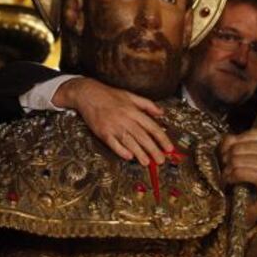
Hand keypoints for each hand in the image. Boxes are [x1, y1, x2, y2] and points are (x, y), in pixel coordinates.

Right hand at [53, 77, 172, 165]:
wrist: (88, 94)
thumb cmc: (109, 95)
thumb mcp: (130, 95)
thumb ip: (147, 104)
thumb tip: (161, 112)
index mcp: (133, 110)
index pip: (152, 126)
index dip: (162, 138)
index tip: (169, 147)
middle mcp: (125, 119)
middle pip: (142, 137)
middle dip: (153, 149)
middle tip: (161, 160)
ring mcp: (114, 126)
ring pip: (130, 142)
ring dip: (140, 153)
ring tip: (147, 162)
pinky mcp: (103, 132)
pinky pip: (114, 144)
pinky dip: (121, 151)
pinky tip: (129, 157)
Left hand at [218, 130, 256, 226]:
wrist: (239, 214)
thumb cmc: (238, 185)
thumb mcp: (238, 160)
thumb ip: (236, 146)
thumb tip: (229, 139)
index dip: (248, 136)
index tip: (231, 141)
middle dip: (240, 149)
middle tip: (224, 157)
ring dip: (238, 162)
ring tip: (225, 169)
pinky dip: (241, 173)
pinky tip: (229, 178)